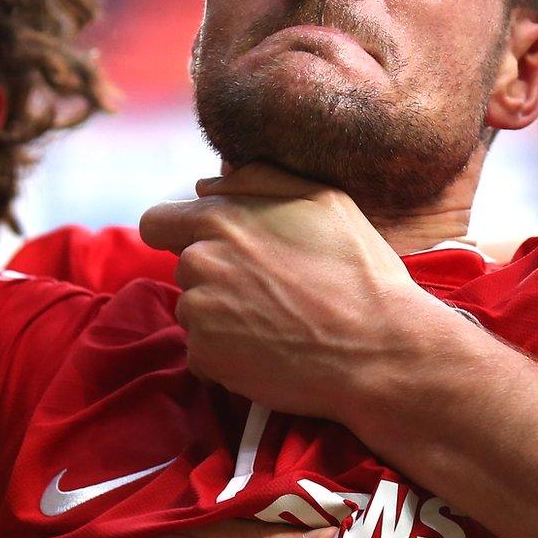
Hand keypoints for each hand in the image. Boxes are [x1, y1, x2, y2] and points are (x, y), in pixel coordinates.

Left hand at [140, 164, 454, 420]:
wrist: (379, 347)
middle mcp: (201, 261)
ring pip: (196, 311)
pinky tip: (271, 352)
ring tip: (278, 323)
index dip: (179, 234)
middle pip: (185, 269)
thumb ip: (257, 180)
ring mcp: (200, 311)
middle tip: (270, 290)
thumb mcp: (323, 200)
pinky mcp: (207, 356)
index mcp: (223, 218)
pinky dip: (229, 356)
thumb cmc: (359, 271)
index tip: (209, 248)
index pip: (159, 222)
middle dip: (216, 277)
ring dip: (223, 317)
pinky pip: (204, 354)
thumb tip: (207, 183)